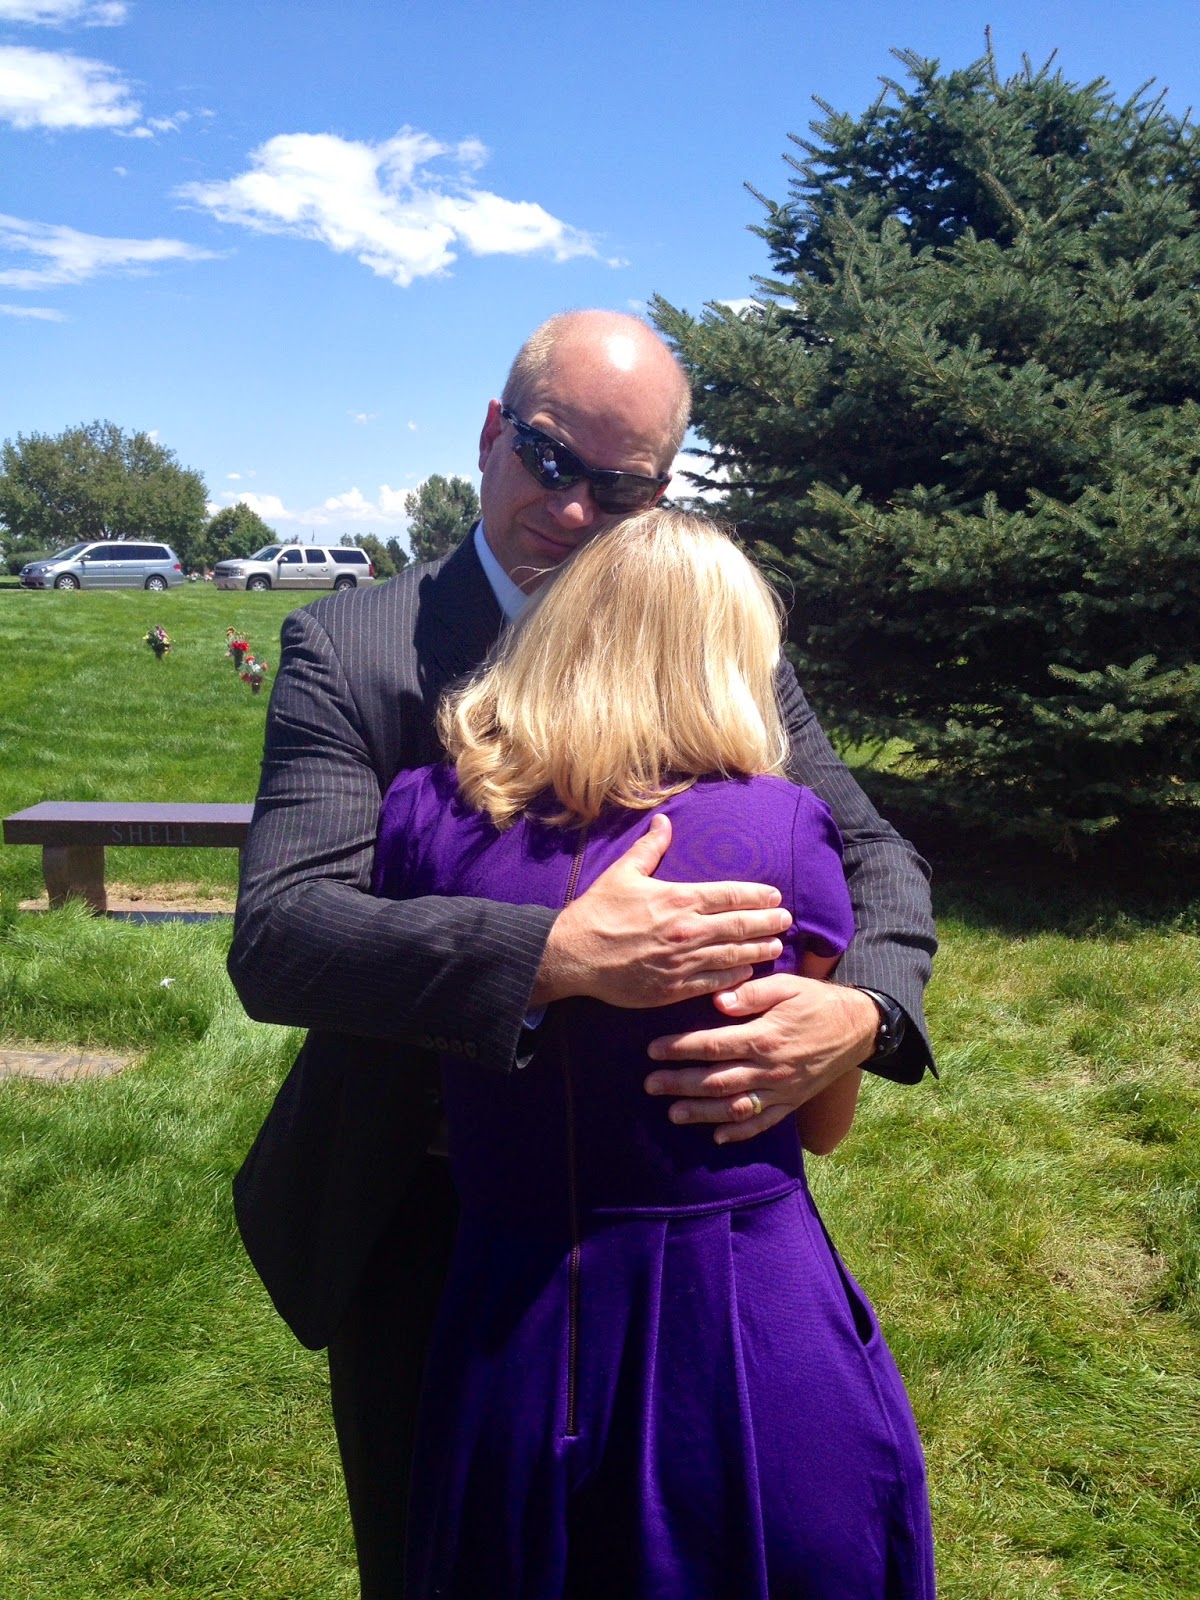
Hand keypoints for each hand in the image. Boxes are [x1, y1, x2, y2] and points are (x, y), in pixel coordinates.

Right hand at [530, 814, 792, 1008]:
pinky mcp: (674, 988)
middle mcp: (687, 930)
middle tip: (786, 921)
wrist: (574, 955)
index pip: (730, 895)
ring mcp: (683, 961)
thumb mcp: (623, 873)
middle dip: (767, 922)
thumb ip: (650, 848)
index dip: (757, 896)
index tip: (775, 897)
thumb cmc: (597, 912)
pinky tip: (748, 971)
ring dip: (758, 950)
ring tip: (776, 946)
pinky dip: (735, 976)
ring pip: (733, 955)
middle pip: (740, 925)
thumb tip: (664, 821)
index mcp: (678, 899)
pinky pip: (714, 982)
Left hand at [643, 974, 876, 1143]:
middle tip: (650, 1085)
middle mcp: (770, 1068)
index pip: (713, 1045)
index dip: (680, 1048)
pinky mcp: (792, 1102)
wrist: (857, 1027)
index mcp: (764, 1037)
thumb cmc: (816, 1001)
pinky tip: (717, 1136)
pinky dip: (740, 1132)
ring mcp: (781, 1090)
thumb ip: (753, 993)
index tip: (653, 1050)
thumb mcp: (787, 985)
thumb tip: (719, 1000)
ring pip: (735, 1107)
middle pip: (716, 1080)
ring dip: (701, 1112)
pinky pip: (763, 1122)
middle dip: (680, 1084)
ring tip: (673, 1113)